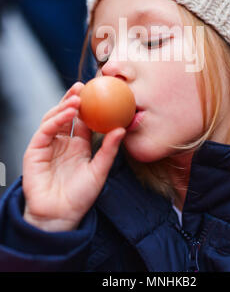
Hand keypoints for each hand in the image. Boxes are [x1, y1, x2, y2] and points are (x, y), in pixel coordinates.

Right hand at [23, 82, 125, 231]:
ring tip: (76, 98)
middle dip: (72, 99)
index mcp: (78, 145)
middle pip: (65, 114)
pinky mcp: (35, 151)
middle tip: (83, 87)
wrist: (60, 216)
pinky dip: (55, 120)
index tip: (97, 92)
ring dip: (64, 107)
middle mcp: (62, 142)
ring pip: (53, 118)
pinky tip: (66, 114)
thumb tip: (122, 128)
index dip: (88, 106)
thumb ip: (109, 150)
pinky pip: (44, 130)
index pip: (81, 120)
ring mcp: (47, 145)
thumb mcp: (99, 170)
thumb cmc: (80, 196)